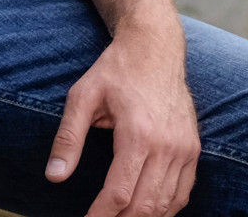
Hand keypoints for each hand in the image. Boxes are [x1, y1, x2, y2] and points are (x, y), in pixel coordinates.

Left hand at [46, 18, 198, 216]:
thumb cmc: (116, 70)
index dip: (100, 216)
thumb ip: (68, 138)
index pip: (119, 194)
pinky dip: (165, 210)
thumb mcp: (83, 96)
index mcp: (138, 134)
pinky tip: (146, 211)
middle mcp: (167, 146)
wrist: (155, 47)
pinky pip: (183, 193)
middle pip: (145, 207)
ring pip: (166, 205)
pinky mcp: (193, 149)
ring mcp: (185, 149)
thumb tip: (54, 175)